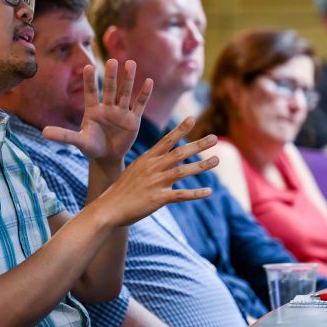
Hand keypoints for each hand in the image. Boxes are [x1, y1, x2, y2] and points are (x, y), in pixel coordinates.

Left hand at [43, 59, 151, 167]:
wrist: (107, 157)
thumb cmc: (91, 147)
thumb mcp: (78, 141)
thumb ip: (63, 136)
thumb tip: (44, 132)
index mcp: (93, 110)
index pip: (91, 92)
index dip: (89, 81)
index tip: (88, 67)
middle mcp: (107, 107)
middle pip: (110, 89)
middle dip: (111, 76)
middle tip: (111, 61)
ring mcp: (121, 112)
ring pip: (125, 93)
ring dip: (128, 79)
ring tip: (130, 63)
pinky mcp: (133, 120)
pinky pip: (139, 105)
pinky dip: (144, 94)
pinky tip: (148, 81)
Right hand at [91, 117, 217, 226]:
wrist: (109, 208)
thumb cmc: (121, 190)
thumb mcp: (134, 170)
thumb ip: (149, 164)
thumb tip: (162, 159)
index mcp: (146, 159)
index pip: (166, 140)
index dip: (180, 129)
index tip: (192, 118)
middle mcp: (152, 168)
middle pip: (179, 153)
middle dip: (198, 145)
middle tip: (214, 138)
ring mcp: (155, 182)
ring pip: (183, 171)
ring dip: (201, 166)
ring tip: (217, 160)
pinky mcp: (158, 198)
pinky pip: (181, 195)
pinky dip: (196, 193)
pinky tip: (208, 191)